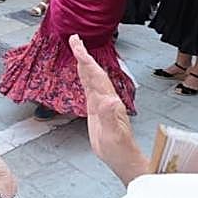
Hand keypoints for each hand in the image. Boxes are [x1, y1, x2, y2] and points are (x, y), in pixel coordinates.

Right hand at [71, 35, 146, 184]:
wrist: (123, 158)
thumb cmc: (119, 148)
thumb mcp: (113, 134)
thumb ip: (110, 117)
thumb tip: (108, 99)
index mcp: (108, 101)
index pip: (95, 76)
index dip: (86, 61)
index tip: (77, 47)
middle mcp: (106, 98)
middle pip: (93, 71)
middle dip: (83, 55)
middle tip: (74, 39)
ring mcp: (102, 102)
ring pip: (91, 77)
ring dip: (84, 62)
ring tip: (76, 49)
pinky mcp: (97, 109)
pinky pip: (89, 87)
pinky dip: (84, 76)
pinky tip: (81, 73)